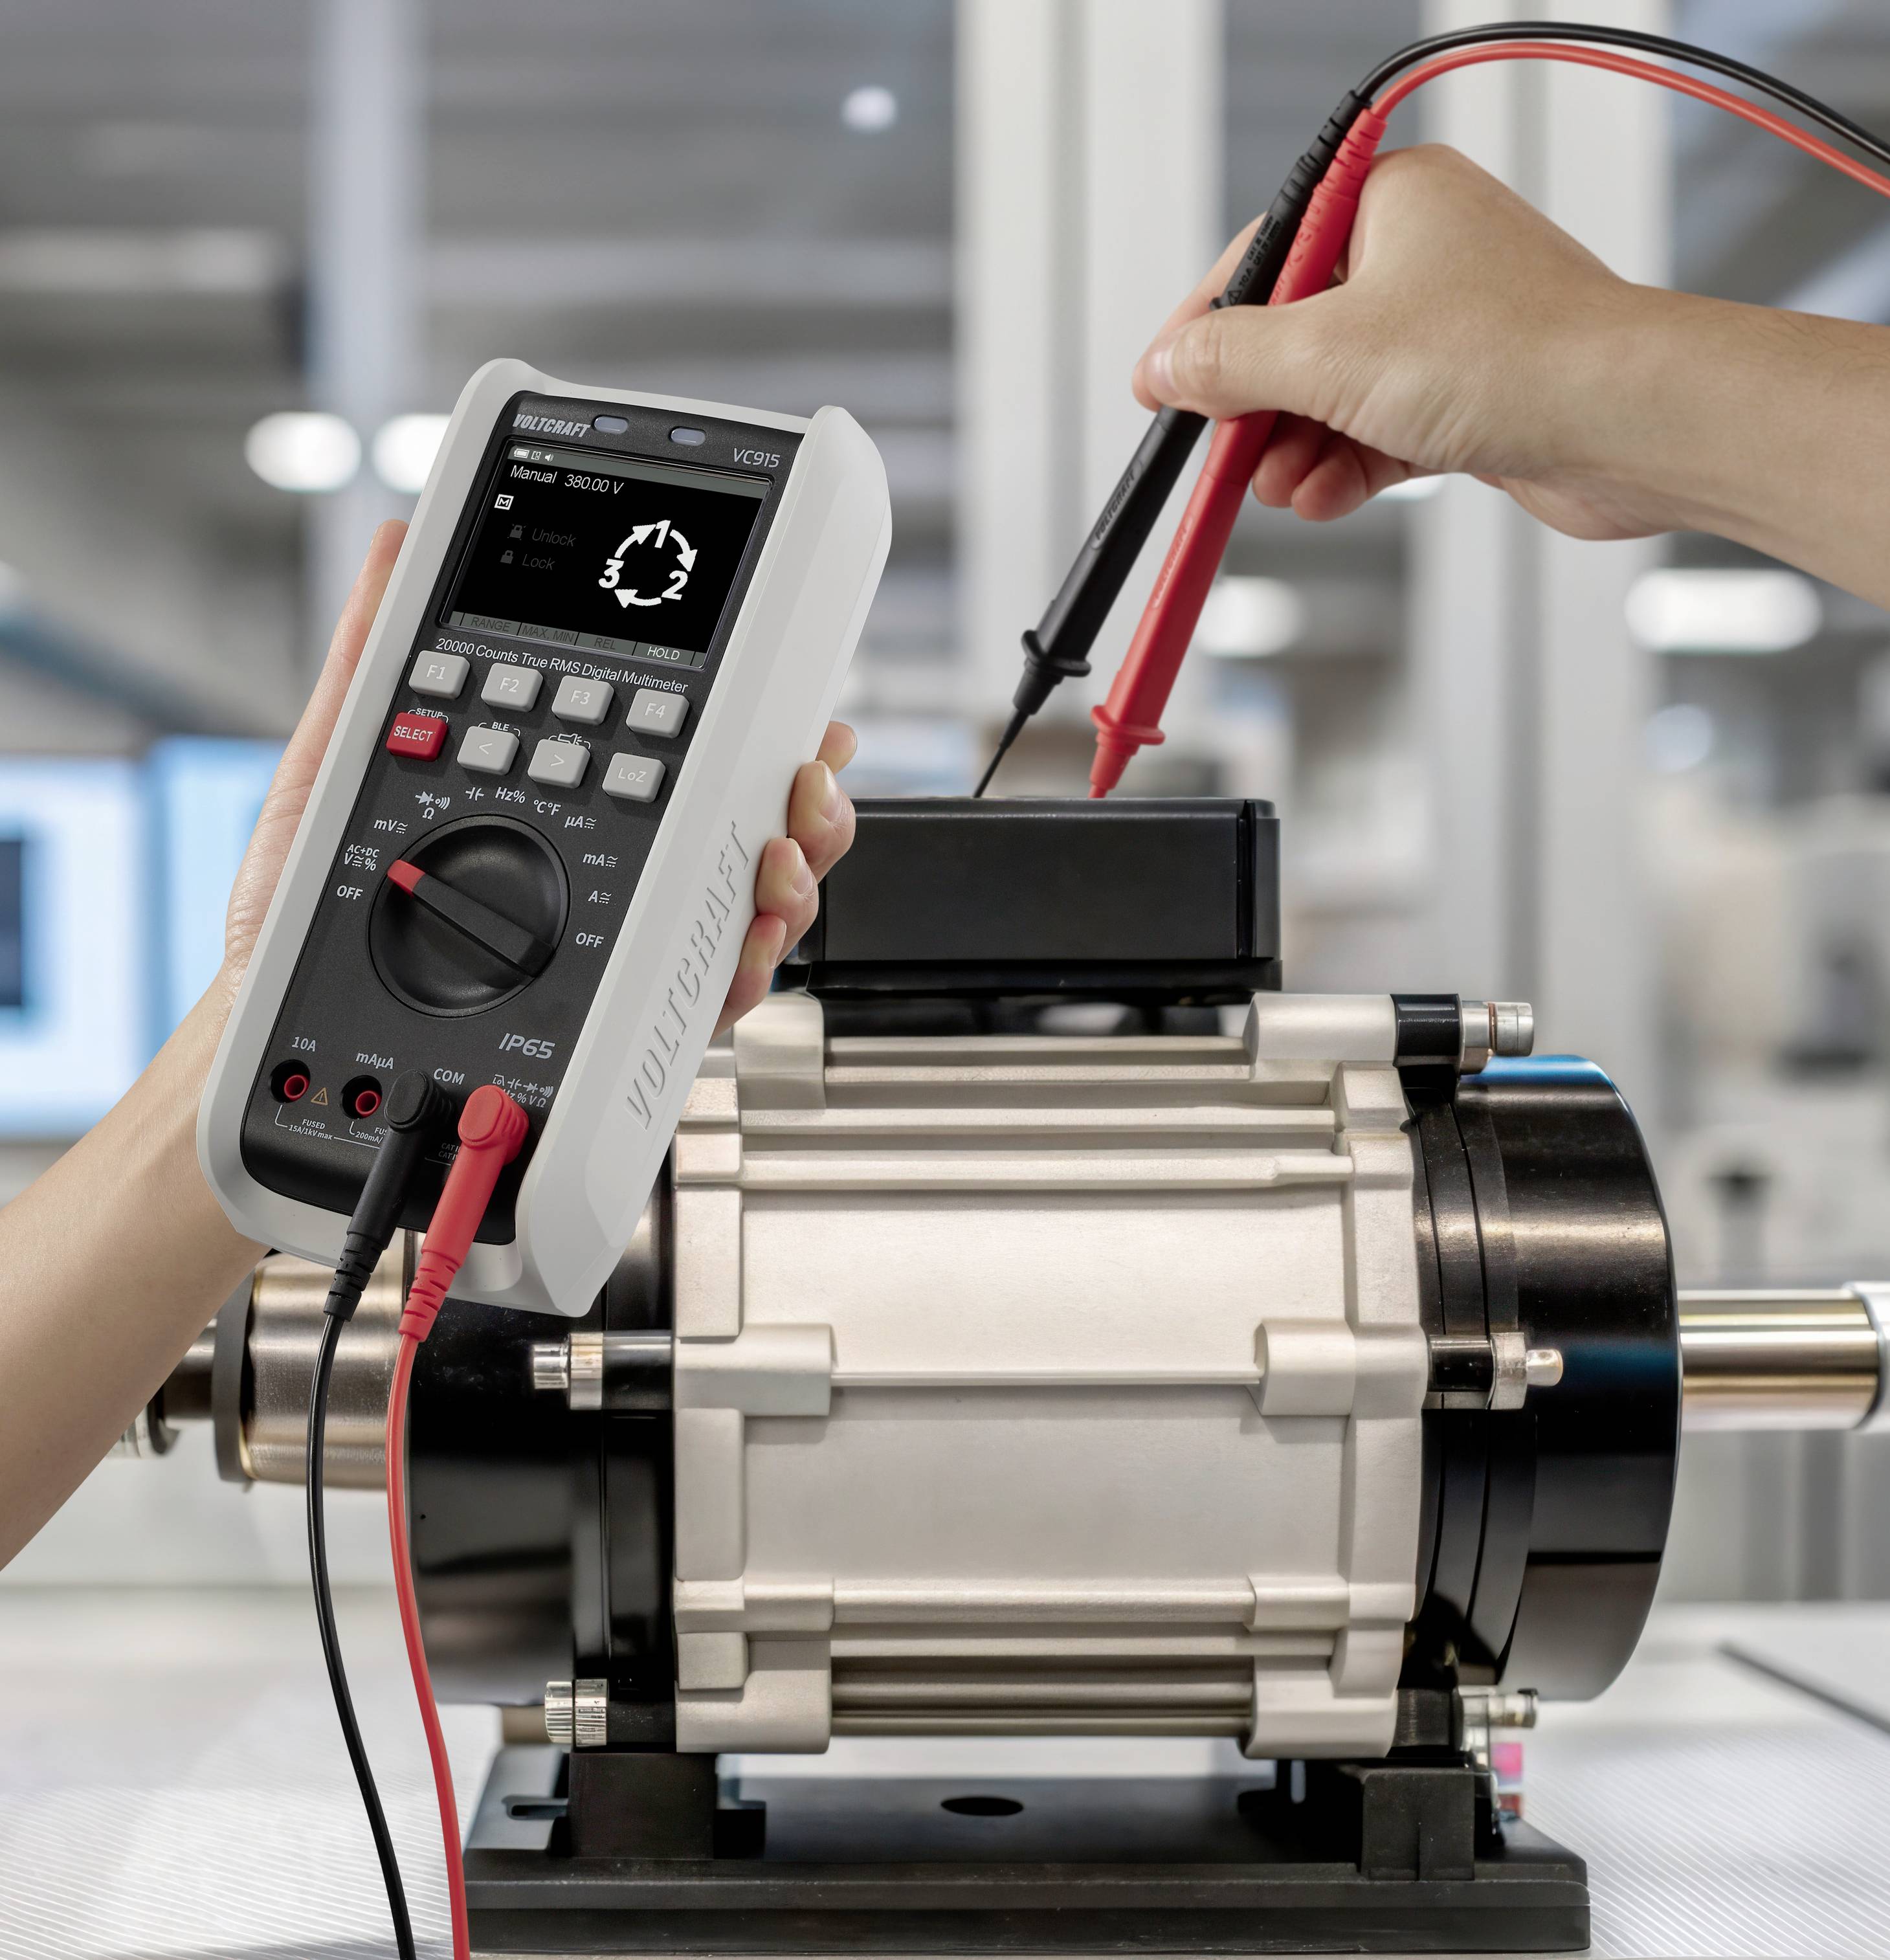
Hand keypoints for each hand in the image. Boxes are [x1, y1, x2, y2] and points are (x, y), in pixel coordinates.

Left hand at [218, 519, 855, 1033]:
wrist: (277, 1018)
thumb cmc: (307, 903)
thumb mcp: (340, 759)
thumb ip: (379, 651)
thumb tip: (398, 540)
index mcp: (570, 801)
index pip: (696, 756)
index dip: (763, 730)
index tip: (798, 708)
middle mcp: (613, 875)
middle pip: (753, 832)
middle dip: (808, 804)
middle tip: (803, 781)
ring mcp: (620, 952)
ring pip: (752, 912)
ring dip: (791, 882)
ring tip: (771, 859)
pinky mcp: (609, 1024)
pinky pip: (708, 998)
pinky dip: (745, 969)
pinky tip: (737, 942)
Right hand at [1132, 144, 1687, 542]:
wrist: (1626, 421)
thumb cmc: (1505, 356)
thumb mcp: (1326, 354)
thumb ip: (1230, 362)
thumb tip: (1162, 368)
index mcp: (1387, 203)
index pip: (1261, 261)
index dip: (1202, 331)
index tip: (1160, 389)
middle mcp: (1420, 256)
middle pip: (1292, 336)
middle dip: (1255, 408)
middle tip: (1221, 457)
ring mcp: (1447, 331)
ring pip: (1333, 394)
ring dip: (1296, 449)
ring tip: (1276, 488)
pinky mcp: (1468, 397)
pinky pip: (1378, 431)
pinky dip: (1345, 467)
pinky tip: (1323, 499)